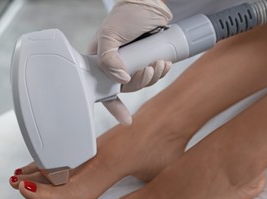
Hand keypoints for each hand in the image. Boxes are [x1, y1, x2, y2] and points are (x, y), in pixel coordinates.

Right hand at [89, 0, 172, 124]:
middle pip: (128, 88)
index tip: (125, 119)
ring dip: (154, 77)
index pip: (103, 89)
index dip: (114, 106)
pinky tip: (165, 63)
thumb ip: (108, 56)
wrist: (149, 4)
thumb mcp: (109, 33)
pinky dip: (161, 72)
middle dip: (141, 82)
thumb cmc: (125, 15)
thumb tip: (122, 79)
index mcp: (101, 62)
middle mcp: (117, 66)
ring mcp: (133, 65)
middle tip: (148, 68)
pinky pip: (154, 75)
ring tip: (159, 62)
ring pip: (143, 83)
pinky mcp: (147, 61)